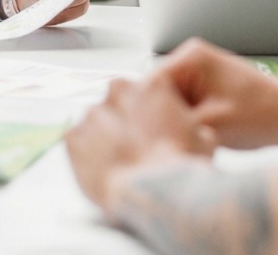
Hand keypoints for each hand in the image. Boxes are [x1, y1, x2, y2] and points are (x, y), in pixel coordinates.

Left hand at [66, 74, 215, 209]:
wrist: (155, 192)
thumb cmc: (181, 164)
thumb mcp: (203, 139)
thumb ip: (191, 127)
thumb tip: (196, 134)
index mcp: (151, 86)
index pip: (142, 89)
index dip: (146, 111)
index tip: (149, 128)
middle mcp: (118, 93)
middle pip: (116, 102)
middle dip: (122, 120)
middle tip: (133, 146)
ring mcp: (93, 114)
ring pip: (96, 122)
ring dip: (104, 137)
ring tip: (118, 162)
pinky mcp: (74, 137)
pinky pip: (77, 141)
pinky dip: (85, 153)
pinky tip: (103, 168)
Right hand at [157, 38, 277, 148]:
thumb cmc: (262, 115)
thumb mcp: (211, 122)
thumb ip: (172, 120)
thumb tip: (142, 126)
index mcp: (191, 57)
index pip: (148, 84)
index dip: (147, 113)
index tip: (154, 135)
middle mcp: (190, 59)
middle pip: (155, 94)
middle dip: (165, 118)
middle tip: (182, 137)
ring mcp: (196, 72)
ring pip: (167, 104)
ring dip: (177, 122)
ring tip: (198, 134)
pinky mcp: (201, 88)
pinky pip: (180, 107)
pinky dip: (187, 123)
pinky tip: (202, 133)